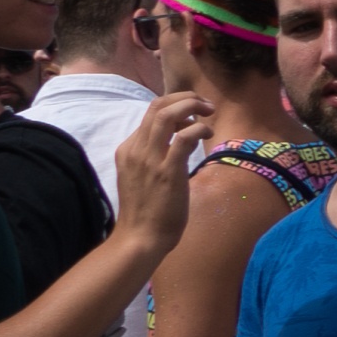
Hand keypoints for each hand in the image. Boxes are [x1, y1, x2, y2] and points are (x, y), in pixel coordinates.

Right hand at [111, 93, 212, 258]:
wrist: (140, 237)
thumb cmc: (146, 211)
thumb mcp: (142, 176)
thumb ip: (152, 156)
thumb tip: (177, 140)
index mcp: (128, 149)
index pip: (149, 113)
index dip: (174, 106)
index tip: (192, 113)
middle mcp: (135, 149)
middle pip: (157, 106)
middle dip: (185, 98)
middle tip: (204, 104)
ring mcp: (149, 159)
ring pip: (167, 114)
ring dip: (191, 106)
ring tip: (209, 112)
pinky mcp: (167, 171)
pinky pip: (183, 138)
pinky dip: (199, 128)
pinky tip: (208, 134)